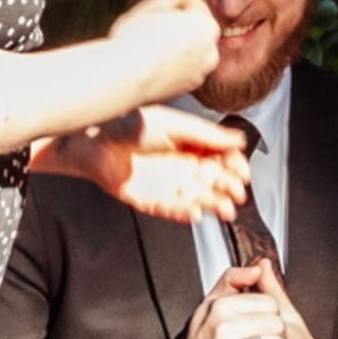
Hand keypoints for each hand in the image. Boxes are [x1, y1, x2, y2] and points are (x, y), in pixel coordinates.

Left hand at [37, 106, 250, 223]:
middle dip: (228, 187)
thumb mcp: (174, 124)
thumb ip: (206, 134)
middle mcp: (182, 167)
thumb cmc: (128, 124)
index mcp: (190, 146)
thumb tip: (239, 138)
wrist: (93, 140)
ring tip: (226, 209)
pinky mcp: (150, 201)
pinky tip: (196, 214)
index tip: (243, 171)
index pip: (221, 159)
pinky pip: (171, 211)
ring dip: (213, 205)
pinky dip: (184, 214)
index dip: (234, 166)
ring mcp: (167, 185)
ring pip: (197, 199)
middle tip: (237, 191)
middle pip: (213, 181)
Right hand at [106, 0, 222, 101]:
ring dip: (177, 44)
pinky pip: (183, 69)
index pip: (194, 4)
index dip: (174, 0)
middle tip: (153, 22)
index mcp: (206, 26)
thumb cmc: (136, 40)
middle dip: (178, 24)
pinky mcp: (188, 88)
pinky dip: (173, 63)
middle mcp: (210, 52)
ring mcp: (200, 72)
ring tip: (151, 42)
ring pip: (190, 50)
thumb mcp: (152, 6)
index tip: (159, 2)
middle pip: (195, 28)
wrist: (124, 76)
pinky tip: (153, 59)